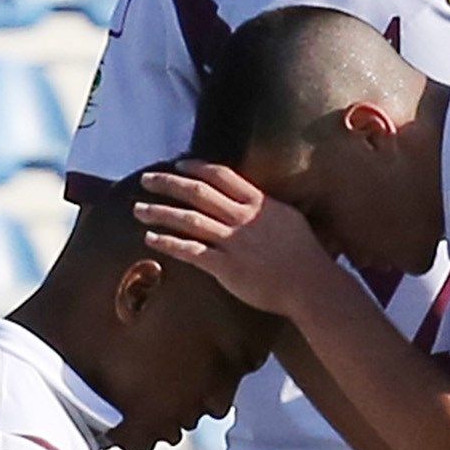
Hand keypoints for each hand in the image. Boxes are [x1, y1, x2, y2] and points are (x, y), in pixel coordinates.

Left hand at [138, 163, 342, 319]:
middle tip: (146, 180)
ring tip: (138, 209)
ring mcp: (233, 241)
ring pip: (189, 219)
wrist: (311, 285)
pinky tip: (151, 239)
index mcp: (259, 203)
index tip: (178, 164)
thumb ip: (269, 207)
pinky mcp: (226, 266)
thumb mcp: (290, 219)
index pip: (222, 176)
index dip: (197, 168)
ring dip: (160, 212)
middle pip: (198, 192)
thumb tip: (257, 201)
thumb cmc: (306, 256)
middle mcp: (243, 217)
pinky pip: (191, 251)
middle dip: (168, 183)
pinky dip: (168, 243)